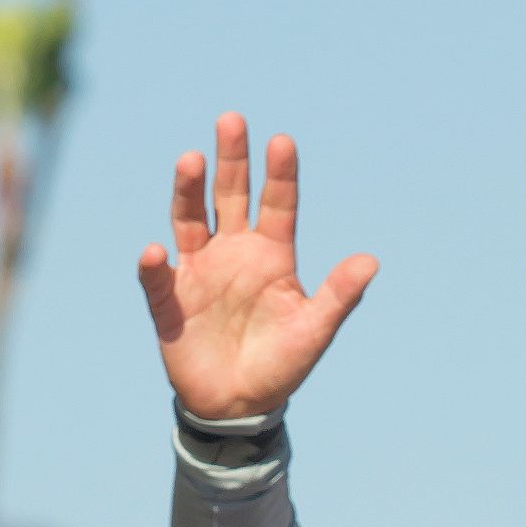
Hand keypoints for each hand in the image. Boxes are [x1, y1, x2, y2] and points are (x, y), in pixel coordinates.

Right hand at [138, 113, 377, 419]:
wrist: (239, 407)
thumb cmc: (280, 366)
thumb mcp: (313, 331)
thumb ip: (339, 296)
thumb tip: (371, 261)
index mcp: (271, 256)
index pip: (277, 206)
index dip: (280, 175)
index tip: (282, 141)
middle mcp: (233, 252)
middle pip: (230, 195)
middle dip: (231, 160)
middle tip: (232, 120)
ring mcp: (199, 271)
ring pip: (190, 219)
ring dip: (189, 190)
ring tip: (192, 159)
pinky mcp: (170, 300)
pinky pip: (157, 279)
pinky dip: (154, 267)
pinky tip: (157, 253)